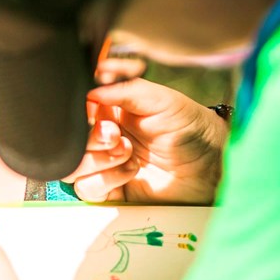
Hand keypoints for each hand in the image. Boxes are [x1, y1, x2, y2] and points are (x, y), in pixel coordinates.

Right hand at [63, 78, 227, 203]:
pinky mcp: (109, 190)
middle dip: (90, 136)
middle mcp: (103, 136)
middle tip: (115, 135)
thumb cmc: (191, 129)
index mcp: (110, 108)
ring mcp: (104, 164)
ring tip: (127, 152)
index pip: (76, 106)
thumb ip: (126, 88)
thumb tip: (91, 89)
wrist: (210, 168)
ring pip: (72, 164)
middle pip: (68, 138)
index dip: (79, 109)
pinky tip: (130, 171)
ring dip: (97, 158)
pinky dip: (106, 179)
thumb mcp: (162, 99)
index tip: (94, 109)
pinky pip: (86, 187)